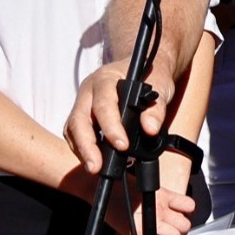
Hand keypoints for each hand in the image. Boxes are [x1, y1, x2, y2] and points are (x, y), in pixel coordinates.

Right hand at [65, 59, 175, 174]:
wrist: (148, 67)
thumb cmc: (153, 75)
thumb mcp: (161, 86)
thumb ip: (156, 108)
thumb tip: (150, 129)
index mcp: (106, 78)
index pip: (104, 104)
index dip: (111, 127)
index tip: (122, 146)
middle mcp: (89, 89)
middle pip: (80, 119)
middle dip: (87, 145)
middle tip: (97, 166)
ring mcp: (84, 102)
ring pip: (73, 127)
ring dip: (82, 149)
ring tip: (94, 167)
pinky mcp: (83, 114)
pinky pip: (75, 133)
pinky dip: (82, 148)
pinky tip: (92, 159)